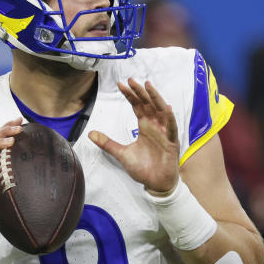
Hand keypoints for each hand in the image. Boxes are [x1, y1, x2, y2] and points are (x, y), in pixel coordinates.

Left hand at [89, 78, 179, 194]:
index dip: (130, 95)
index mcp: (145, 127)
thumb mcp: (121, 153)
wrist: (155, 184)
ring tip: (148, 86)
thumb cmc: (143, 168)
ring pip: (161, 111)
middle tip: (131, 80)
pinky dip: (170, 118)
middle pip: (148, 104)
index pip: (138, 106)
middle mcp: (155, 126)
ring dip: (155, 98)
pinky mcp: (172, 143)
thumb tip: (90, 134)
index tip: (121, 85)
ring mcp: (164, 133)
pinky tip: (167, 108)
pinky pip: (172, 128)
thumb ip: (107, 143)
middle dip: (140, 92)